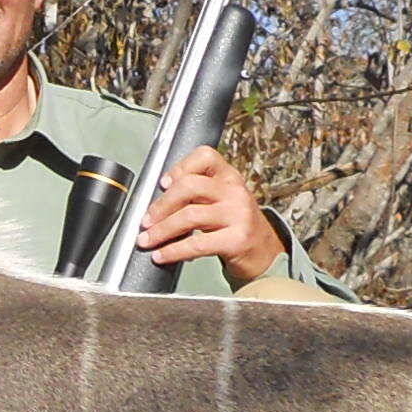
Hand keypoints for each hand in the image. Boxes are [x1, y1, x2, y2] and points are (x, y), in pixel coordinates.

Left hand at [139, 146, 281, 282]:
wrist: (265, 253)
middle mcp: (235, 192)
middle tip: (146, 220)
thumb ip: (197, 194)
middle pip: (189, 187)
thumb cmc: (236, 226)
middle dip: (161, 205)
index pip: (204, 157)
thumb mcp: (222, 200)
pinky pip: (197, 243)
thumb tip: (157, 204)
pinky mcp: (236, 240)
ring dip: (161, 230)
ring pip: (189, 216)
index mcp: (229, 177)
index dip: (179, 167)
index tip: (162, 184)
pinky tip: (162, 255)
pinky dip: (173, 250)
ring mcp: (238, 215)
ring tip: (147, 240)